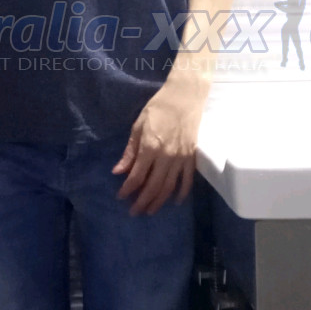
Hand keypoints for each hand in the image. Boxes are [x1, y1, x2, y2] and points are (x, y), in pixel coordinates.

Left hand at [111, 75, 208, 215]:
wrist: (185, 97)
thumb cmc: (158, 108)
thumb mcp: (138, 126)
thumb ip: (129, 151)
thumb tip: (118, 171)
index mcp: (150, 147)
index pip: (137, 176)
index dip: (128, 189)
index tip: (120, 197)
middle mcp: (166, 156)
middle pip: (153, 186)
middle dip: (142, 202)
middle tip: (134, 212)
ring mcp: (181, 158)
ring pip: (169, 187)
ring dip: (159, 201)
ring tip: (150, 211)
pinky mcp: (192, 157)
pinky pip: (188, 180)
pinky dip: (182, 193)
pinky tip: (175, 201)